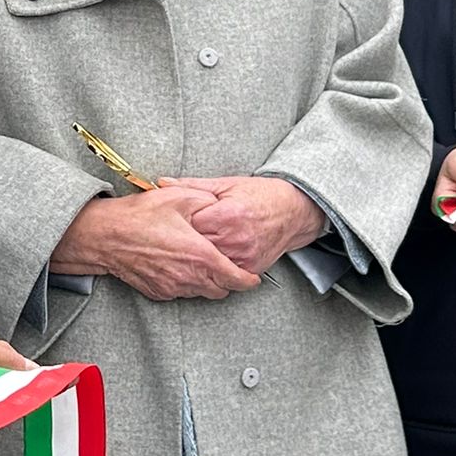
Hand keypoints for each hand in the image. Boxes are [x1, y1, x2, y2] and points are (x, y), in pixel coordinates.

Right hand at [51, 189, 260, 301]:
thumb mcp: (179, 197)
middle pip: (221, 290)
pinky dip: (187, 283)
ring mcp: (172, 287)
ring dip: (207, 282)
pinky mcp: (158, 292)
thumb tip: (220, 205)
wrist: (105, 236)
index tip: (253, 277)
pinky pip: (181, 293)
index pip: (236, 278)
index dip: (249, 280)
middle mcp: (188, 277)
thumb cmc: (140, 215)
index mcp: (200, 255)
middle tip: (228, 266)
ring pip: (201, 293)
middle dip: (229, 281)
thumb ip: (207, 201)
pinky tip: (180, 266)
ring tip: (203, 263)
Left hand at [164, 176, 325, 277]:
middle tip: (178, 236)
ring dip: (200, 256)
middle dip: (187, 241)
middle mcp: (236, 239)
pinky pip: (225, 273)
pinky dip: (216, 266)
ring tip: (193, 247)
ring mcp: (244, 257)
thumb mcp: (226, 185)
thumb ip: (192, 186)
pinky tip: (211, 257)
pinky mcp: (251, 268)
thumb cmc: (260, 195)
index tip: (175, 221)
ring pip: (208, 263)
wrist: (293, 212)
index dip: (179, 223)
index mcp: (227, 215)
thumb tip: (162, 182)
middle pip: (197, 247)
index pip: (190, 225)